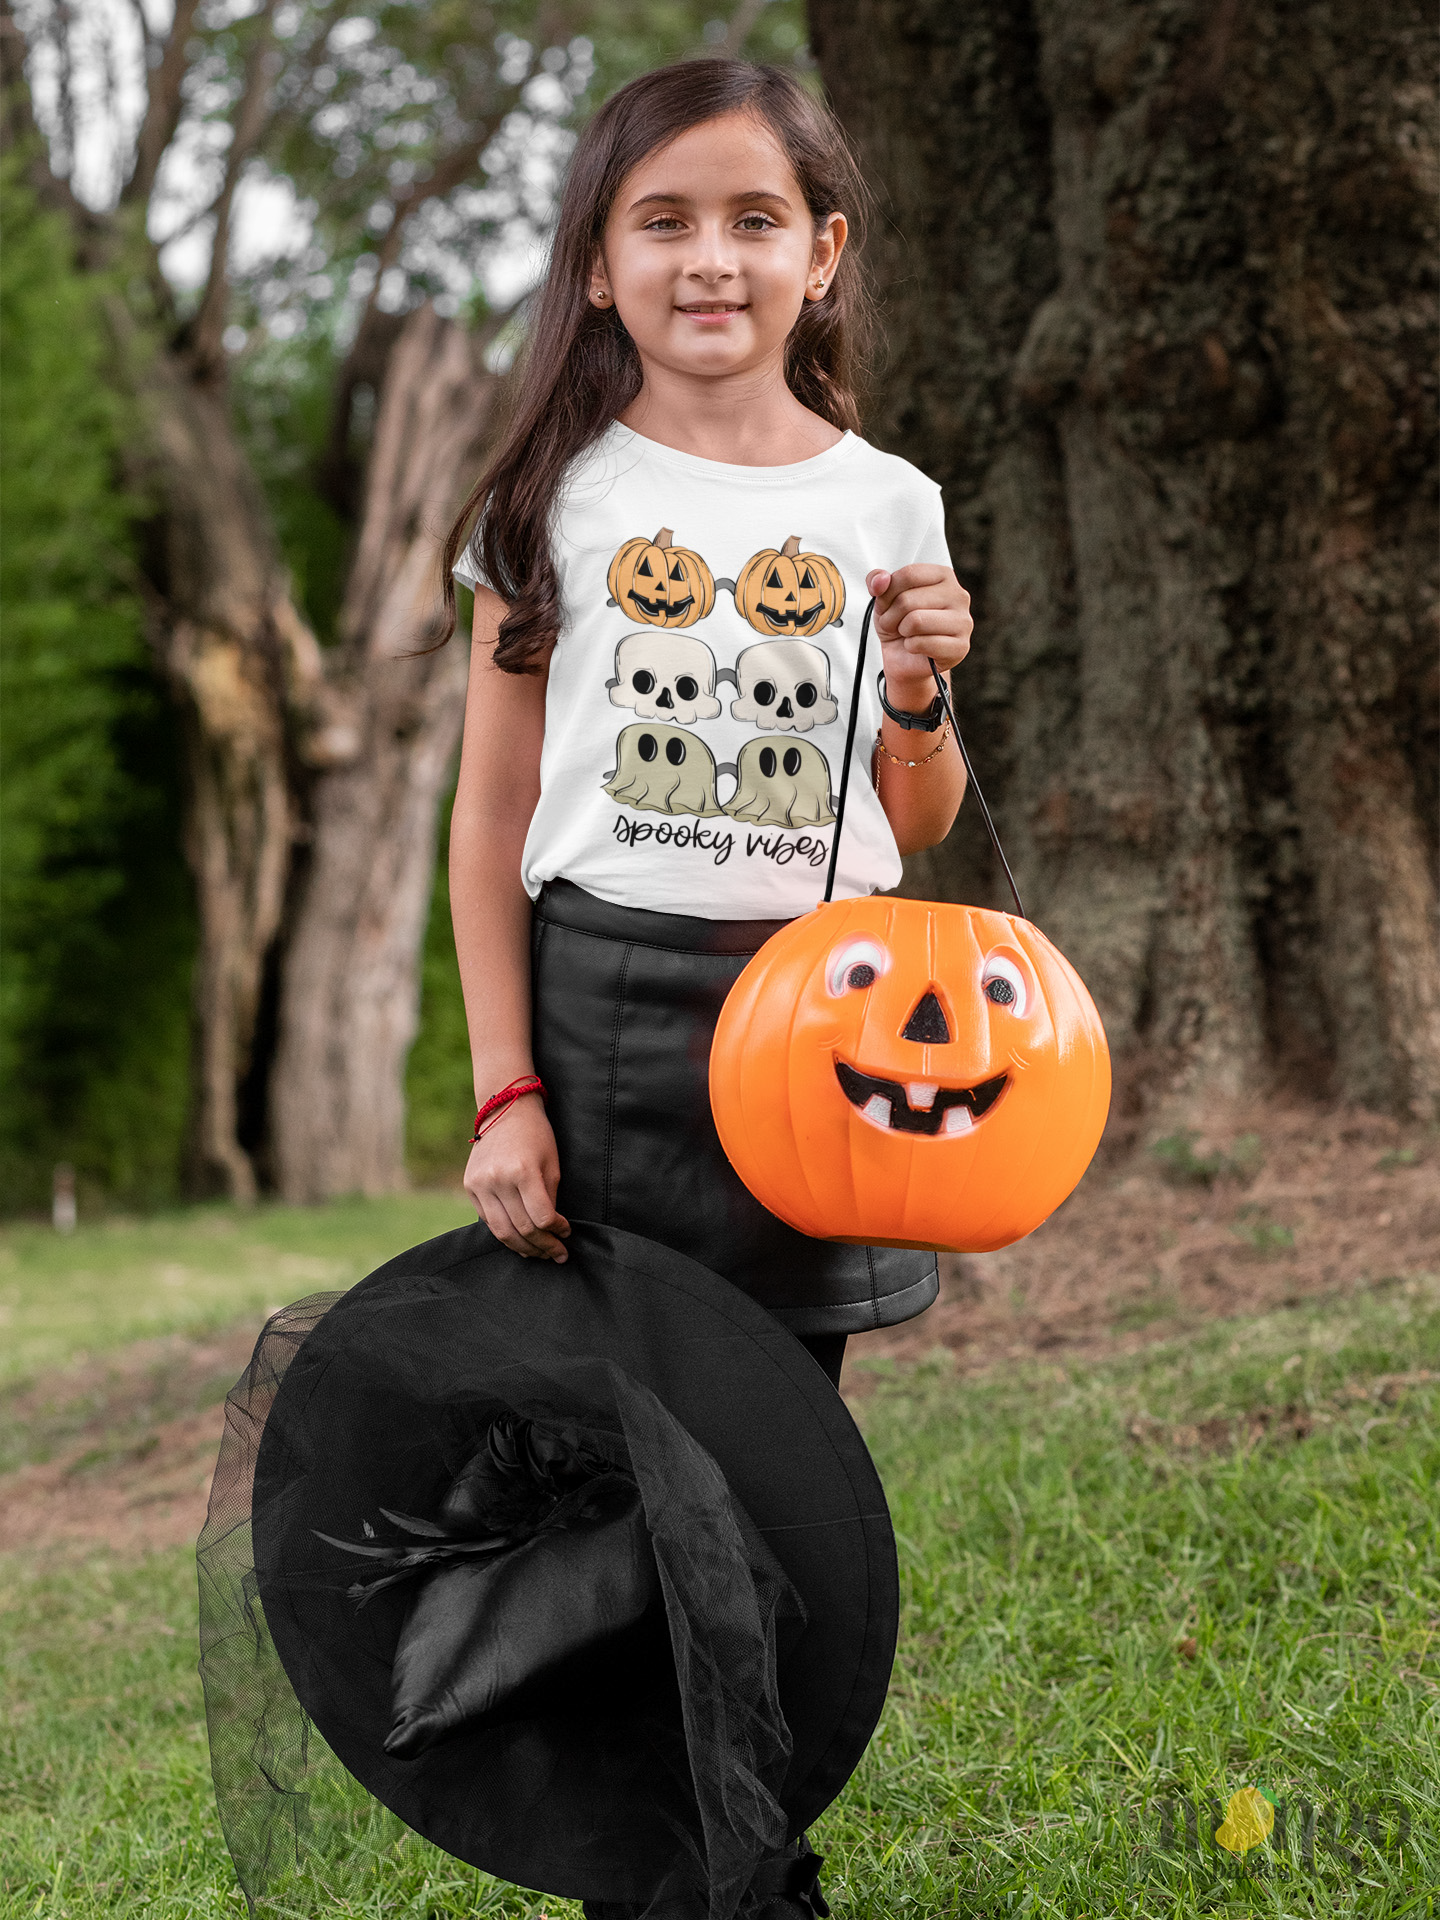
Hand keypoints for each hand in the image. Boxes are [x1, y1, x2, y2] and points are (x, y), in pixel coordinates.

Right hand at [464, 1095, 570, 1262]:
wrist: (505, 1110)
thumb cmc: (536, 1135)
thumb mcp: (552, 1164)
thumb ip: (550, 1199)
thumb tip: (552, 1230)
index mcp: (523, 1172)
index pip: (542, 1218)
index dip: (557, 1232)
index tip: (567, 1234)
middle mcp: (498, 1179)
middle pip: (522, 1229)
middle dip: (543, 1247)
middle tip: (558, 1255)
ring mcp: (480, 1184)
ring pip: (501, 1231)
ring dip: (523, 1248)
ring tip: (539, 1254)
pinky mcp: (469, 1186)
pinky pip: (487, 1220)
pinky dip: (505, 1233)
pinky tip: (520, 1240)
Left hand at [865, 564, 971, 708]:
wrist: (906, 658)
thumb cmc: (900, 622)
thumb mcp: (883, 597)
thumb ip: (877, 580)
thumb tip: (880, 580)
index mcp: (943, 576)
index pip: (909, 574)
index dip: (887, 593)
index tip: (886, 603)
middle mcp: (959, 595)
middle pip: (908, 600)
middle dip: (891, 616)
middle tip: (894, 624)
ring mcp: (963, 621)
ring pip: (915, 621)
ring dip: (901, 631)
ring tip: (906, 634)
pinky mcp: (960, 647)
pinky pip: (921, 643)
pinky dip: (910, 647)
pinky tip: (916, 647)